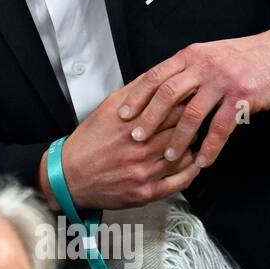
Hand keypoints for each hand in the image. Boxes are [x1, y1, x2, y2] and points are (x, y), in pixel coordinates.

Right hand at [41, 86, 198, 210]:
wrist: (70, 176)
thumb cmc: (88, 142)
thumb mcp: (106, 109)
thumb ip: (134, 93)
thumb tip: (157, 76)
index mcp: (130, 124)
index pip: (172, 108)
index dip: (186, 101)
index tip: (194, 98)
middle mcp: (138, 148)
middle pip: (182, 130)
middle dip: (192, 123)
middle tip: (199, 117)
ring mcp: (143, 172)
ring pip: (184, 156)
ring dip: (192, 147)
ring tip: (191, 140)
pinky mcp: (146, 192)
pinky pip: (180, 182)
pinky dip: (191, 171)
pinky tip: (191, 163)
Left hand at [118, 22, 269, 168]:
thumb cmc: (244, 56)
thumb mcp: (209, 54)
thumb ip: (186, 70)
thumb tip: (159, 89)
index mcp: (191, 56)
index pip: (156, 76)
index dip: (137, 96)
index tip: (122, 114)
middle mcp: (203, 66)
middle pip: (167, 94)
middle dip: (149, 119)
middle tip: (136, 138)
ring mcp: (223, 82)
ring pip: (192, 114)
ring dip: (179, 139)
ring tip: (170, 157)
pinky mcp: (242, 97)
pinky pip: (222, 127)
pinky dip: (211, 146)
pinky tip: (204, 160)